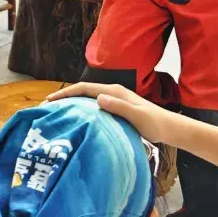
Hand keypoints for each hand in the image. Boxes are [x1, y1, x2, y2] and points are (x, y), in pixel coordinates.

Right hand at [46, 83, 174, 143]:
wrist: (170, 128)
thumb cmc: (155, 123)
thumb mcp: (137, 116)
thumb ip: (119, 106)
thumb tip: (98, 98)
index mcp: (115, 91)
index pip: (85, 88)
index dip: (66, 92)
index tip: (50, 100)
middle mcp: (112, 92)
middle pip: (83, 91)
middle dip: (65, 96)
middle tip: (48, 107)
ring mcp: (114, 100)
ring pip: (88, 99)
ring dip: (72, 103)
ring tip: (58, 113)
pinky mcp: (116, 109)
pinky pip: (94, 107)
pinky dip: (82, 110)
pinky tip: (78, 119)